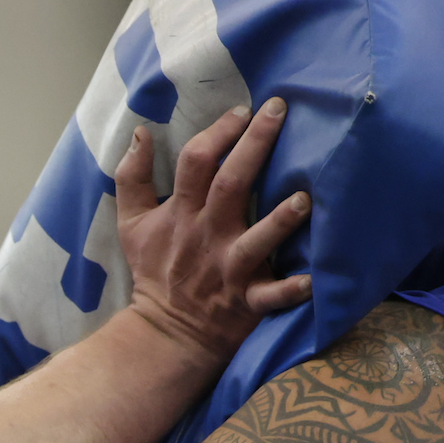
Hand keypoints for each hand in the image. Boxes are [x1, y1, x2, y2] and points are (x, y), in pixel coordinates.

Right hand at [117, 98, 310, 368]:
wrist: (165, 332)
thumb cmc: (155, 272)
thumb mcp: (131, 224)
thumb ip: (132, 178)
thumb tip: (140, 133)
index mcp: (181, 214)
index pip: (196, 163)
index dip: (217, 133)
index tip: (242, 110)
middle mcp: (207, 235)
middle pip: (230, 185)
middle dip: (254, 146)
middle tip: (278, 110)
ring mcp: (229, 269)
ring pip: (255, 241)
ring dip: (279, 222)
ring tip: (303, 199)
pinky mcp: (247, 301)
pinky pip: (271, 297)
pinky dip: (290, 290)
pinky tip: (313, 280)